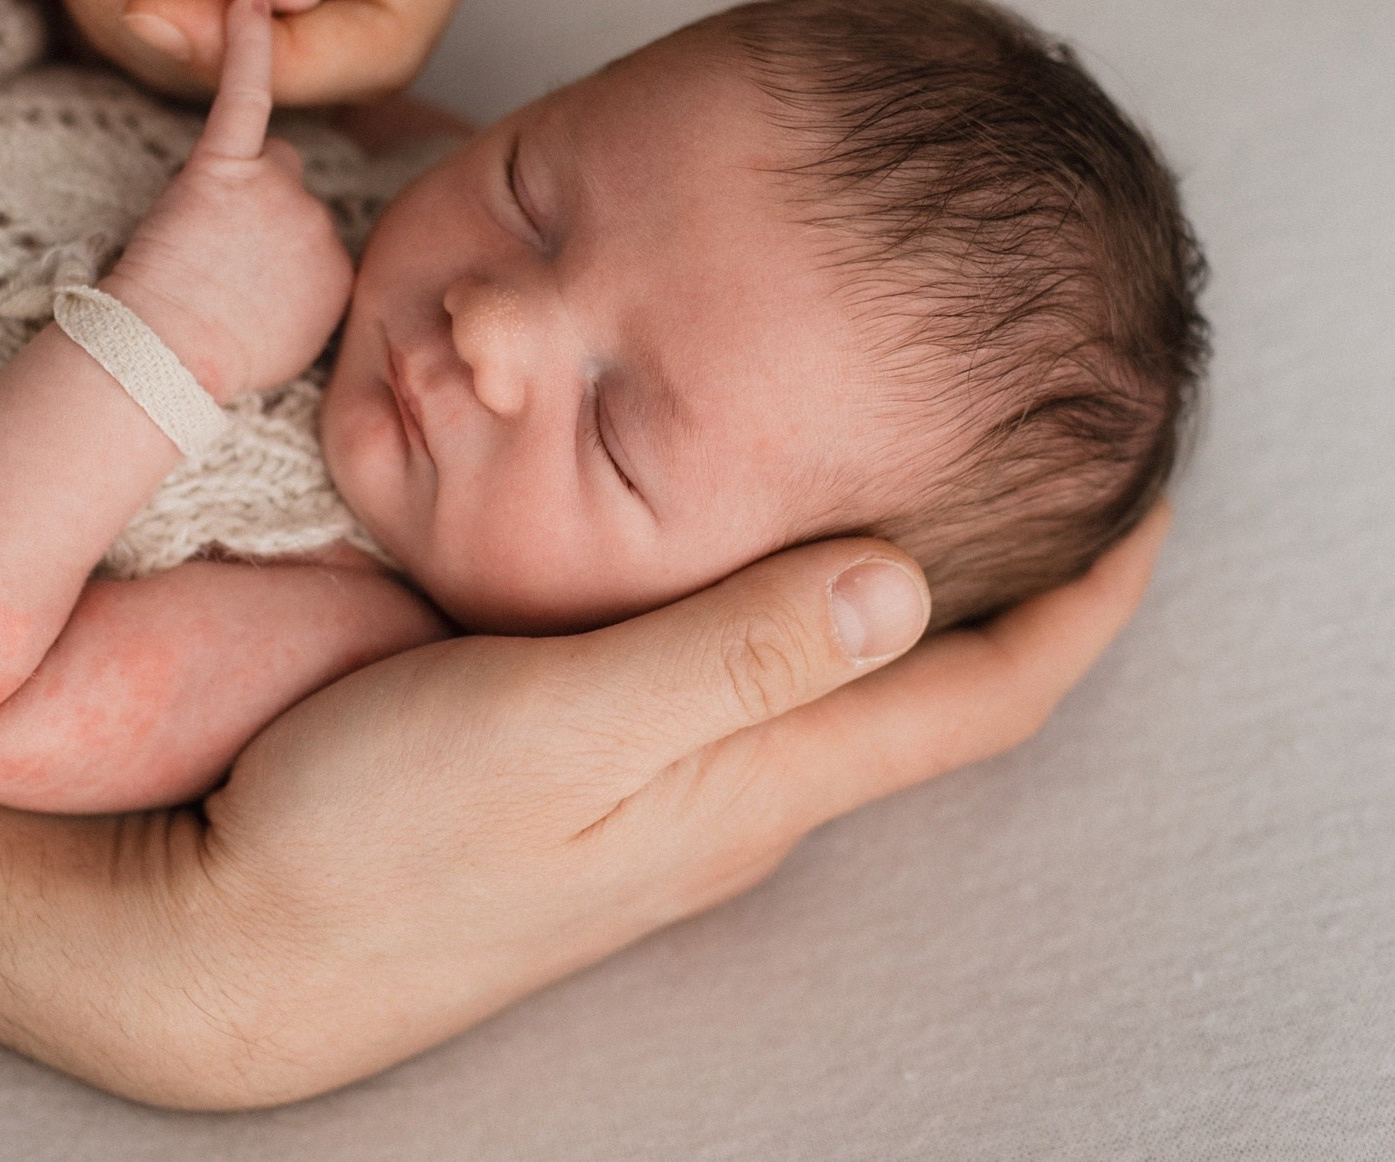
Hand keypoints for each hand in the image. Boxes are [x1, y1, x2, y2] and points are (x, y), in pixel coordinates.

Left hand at [101, 0, 353, 398]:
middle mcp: (321, 224)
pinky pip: (247, 94)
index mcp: (341, 276)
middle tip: (205, 267)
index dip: (265, 259)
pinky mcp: (226, 167)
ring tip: (193, 238)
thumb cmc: (209, 360)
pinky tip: (249, 1)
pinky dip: (247, 45)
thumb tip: (298, 272)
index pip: (313, 236)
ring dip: (235, 186)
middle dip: (250, 220)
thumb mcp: (287, 347)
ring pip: (270, 159)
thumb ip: (308, 299)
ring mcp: (278, 193)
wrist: (163, 357)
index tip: (235, 295)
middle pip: (292, 191)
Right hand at [119, 505, 1165, 1106]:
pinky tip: (750, 546)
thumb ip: (717, 659)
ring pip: (839, 680)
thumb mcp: (547, 731)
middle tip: (1064, 455)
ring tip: (939, 476)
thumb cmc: (376, 838)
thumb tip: (900, 580)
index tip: (1151, 487)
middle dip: (1025, 583)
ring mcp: (665, 793)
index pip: (981, 694)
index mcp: (750, 783)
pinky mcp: (593, 775)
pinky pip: (746, 678)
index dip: (1089, 601)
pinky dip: (796, 601)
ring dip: (916, 587)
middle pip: (933, 690)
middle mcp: (736, 796)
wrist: (243, 939)